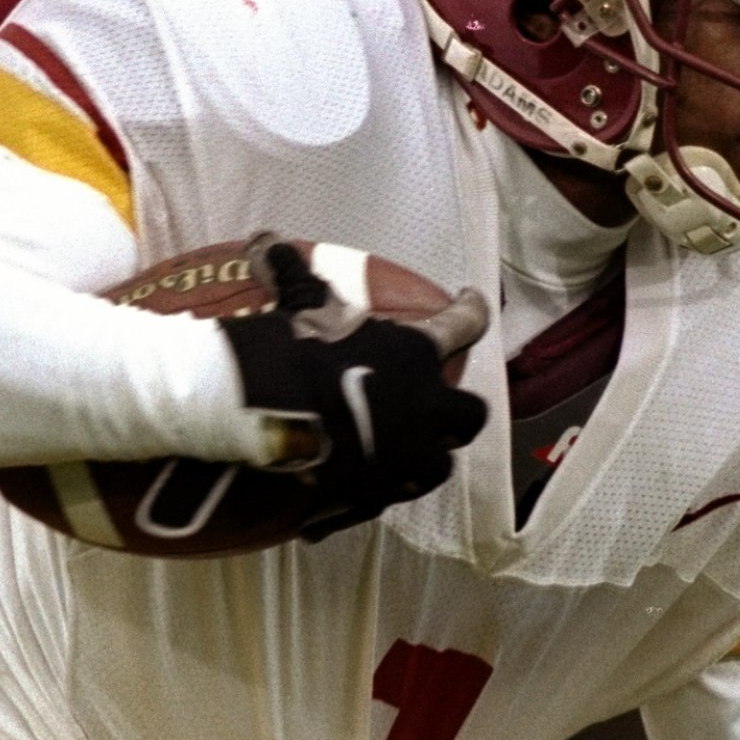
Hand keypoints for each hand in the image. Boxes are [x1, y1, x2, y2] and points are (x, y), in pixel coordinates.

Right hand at [217, 235, 488, 536]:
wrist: (270, 427)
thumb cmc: (295, 355)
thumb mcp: (299, 308)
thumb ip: (294, 275)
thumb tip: (267, 238)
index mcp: (416, 356)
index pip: (463, 324)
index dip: (472, 310)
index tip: (472, 301)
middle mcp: (425, 411)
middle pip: (470, 415)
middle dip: (459, 413)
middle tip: (437, 406)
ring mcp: (407, 461)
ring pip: (436, 467)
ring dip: (423, 458)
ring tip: (399, 454)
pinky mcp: (378, 499)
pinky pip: (380, 500)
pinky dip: (365, 495)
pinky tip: (341, 494)